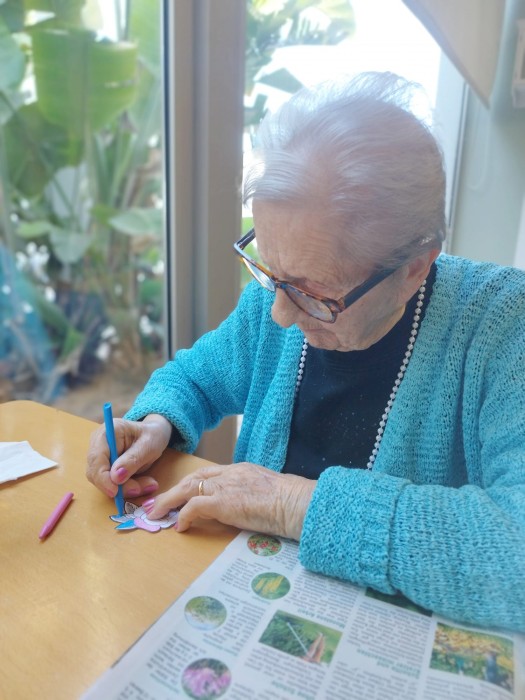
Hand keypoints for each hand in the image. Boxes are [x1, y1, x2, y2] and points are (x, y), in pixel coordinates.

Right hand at [86, 414, 172, 498]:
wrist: (154, 434)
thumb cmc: (152, 435)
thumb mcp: (149, 445)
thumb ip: (133, 459)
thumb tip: (115, 477)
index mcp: (107, 432)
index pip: (96, 458)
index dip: (103, 478)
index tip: (115, 492)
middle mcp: (98, 444)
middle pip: (97, 472)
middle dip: (117, 486)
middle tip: (139, 489)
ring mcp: (100, 456)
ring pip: (104, 481)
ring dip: (124, 488)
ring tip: (147, 485)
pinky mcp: (105, 468)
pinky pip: (111, 483)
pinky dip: (126, 487)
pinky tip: (142, 484)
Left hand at [142, 462, 315, 540]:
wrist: (296, 502)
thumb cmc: (290, 502)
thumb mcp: (267, 493)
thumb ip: (252, 495)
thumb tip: (246, 507)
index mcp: (241, 470)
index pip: (209, 475)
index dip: (192, 485)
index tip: (182, 495)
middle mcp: (230, 474)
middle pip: (194, 478)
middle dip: (174, 491)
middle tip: (159, 504)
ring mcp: (226, 487)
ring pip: (188, 488)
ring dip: (170, 501)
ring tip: (158, 514)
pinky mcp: (223, 502)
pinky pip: (194, 507)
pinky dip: (184, 515)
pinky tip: (180, 526)